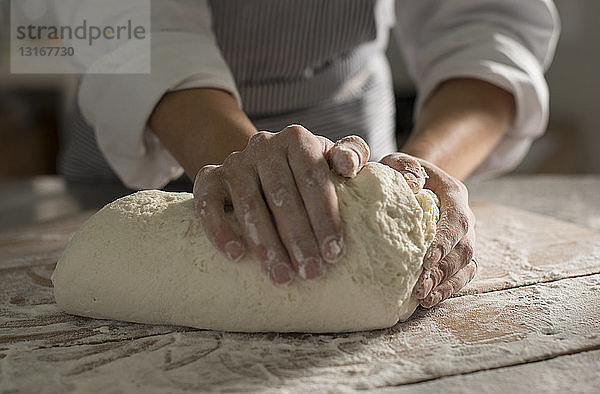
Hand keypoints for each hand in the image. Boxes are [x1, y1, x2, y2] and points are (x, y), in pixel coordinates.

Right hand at [193, 125, 369, 286]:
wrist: (261, 166)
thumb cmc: (306, 171)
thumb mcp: (331, 159)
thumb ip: (351, 154)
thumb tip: (349, 165)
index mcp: (297, 139)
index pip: (312, 178)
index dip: (324, 217)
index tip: (334, 253)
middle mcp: (263, 145)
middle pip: (281, 195)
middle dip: (299, 238)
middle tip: (312, 273)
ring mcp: (234, 161)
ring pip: (249, 204)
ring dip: (266, 244)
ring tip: (282, 276)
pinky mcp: (209, 178)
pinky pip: (208, 205)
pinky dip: (220, 231)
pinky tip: (236, 256)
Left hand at [380, 153, 476, 307]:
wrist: (412, 182)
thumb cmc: (401, 173)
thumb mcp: (398, 161)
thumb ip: (403, 167)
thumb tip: (411, 183)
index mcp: (453, 194)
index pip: (457, 219)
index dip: (445, 241)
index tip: (427, 258)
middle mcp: (464, 217)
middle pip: (464, 248)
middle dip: (443, 269)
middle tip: (420, 285)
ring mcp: (464, 238)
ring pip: (465, 265)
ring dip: (445, 283)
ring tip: (422, 297)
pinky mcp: (457, 254)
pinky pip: (461, 275)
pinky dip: (447, 289)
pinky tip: (428, 300)